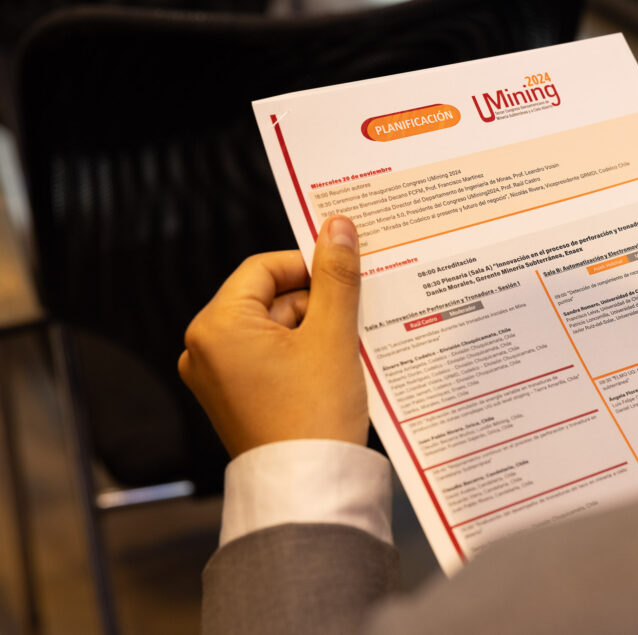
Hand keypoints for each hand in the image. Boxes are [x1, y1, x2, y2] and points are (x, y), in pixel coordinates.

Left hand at [178, 216, 366, 457]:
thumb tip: (338, 226)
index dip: (309, 265)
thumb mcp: (331, 336)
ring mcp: (216, 377)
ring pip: (272, 328)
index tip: (347, 272)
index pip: (265, 268)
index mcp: (217, 327)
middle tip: (355, 317)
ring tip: (345, 351)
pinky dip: (300, 354)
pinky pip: (268, 357)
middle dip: (315, 304)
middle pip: (268, 298)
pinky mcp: (233, 398)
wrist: (308, 489)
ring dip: (312, 330)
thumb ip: (336, 277)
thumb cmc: (314, 415)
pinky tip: (332, 367)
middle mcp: (204, 348)